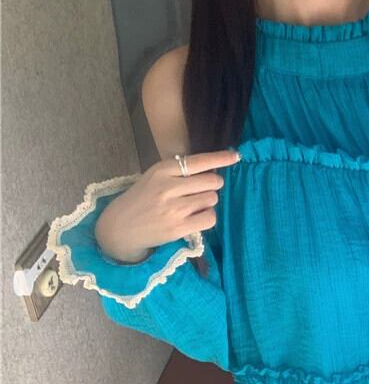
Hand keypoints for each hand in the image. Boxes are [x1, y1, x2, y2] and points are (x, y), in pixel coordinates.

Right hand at [94, 149, 240, 262]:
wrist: (118, 228)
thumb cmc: (140, 200)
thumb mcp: (154, 177)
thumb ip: (179, 172)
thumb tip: (213, 167)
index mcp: (163, 170)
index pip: (199, 161)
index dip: (221, 158)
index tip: (236, 156)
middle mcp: (169, 187)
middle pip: (212, 181)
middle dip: (211, 186)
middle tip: (198, 192)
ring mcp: (174, 208)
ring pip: (212, 199)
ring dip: (207, 203)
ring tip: (192, 207)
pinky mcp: (178, 228)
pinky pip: (209, 218)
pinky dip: (207, 217)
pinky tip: (194, 218)